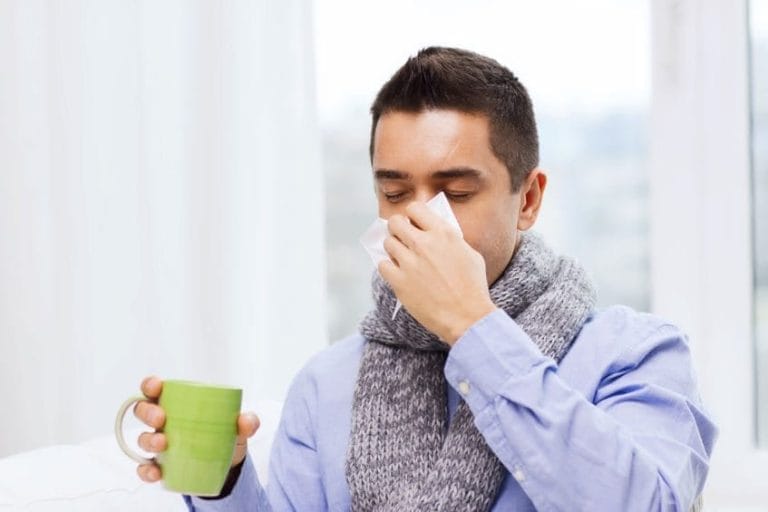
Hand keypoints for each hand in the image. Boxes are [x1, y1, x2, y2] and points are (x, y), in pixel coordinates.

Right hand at [133, 375, 260, 482]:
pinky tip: (156, 472)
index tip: (156, 387)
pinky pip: (145, 468)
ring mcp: (159, 444)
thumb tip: (245, 421)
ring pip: (142, 438)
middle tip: (161, 419)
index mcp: (177, 404)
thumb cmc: (225, 435)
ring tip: (163, 444)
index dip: (150, 385)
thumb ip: (247, 422)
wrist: (227, 467)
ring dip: (148, 440)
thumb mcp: (238, 427)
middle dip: (147, 412)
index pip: (155, 389)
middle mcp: (163, 422)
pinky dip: (146, 470)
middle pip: (142, 411)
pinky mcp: (160, 466)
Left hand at [379, 201, 496, 344]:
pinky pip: (382, 265)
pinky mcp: (399, 281)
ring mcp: (409, 262)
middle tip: (402, 238)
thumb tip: (434, 231)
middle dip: (397, 228)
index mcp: (443, 233)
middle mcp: (423, 243)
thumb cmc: (472, 287)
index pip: (415, 208)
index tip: (413, 223)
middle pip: (395, 222)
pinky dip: (388, 267)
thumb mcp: (470, 254)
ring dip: (393, 248)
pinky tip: (397, 273)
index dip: (412, 215)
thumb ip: (450, 239)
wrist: (467, 316)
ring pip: (387, 242)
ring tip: (402, 258)